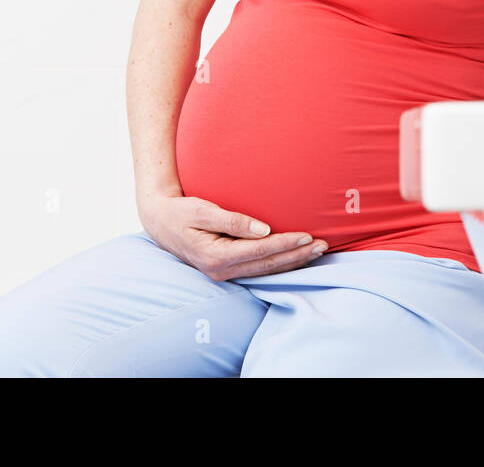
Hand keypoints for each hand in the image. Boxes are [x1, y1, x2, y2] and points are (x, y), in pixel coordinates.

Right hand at [138, 190, 327, 280]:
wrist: (160, 222)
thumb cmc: (180, 212)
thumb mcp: (202, 210)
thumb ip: (232, 220)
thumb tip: (263, 229)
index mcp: (216, 256)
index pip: (260, 251)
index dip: (285, 244)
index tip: (307, 235)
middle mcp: (221, 270)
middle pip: (268, 265)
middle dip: (297, 256)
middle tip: (322, 245)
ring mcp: (224, 273)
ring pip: (266, 270)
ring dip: (293, 262)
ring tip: (317, 251)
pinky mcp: (228, 269)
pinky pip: (259, 268)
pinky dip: (280, 263)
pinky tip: (296, 256)